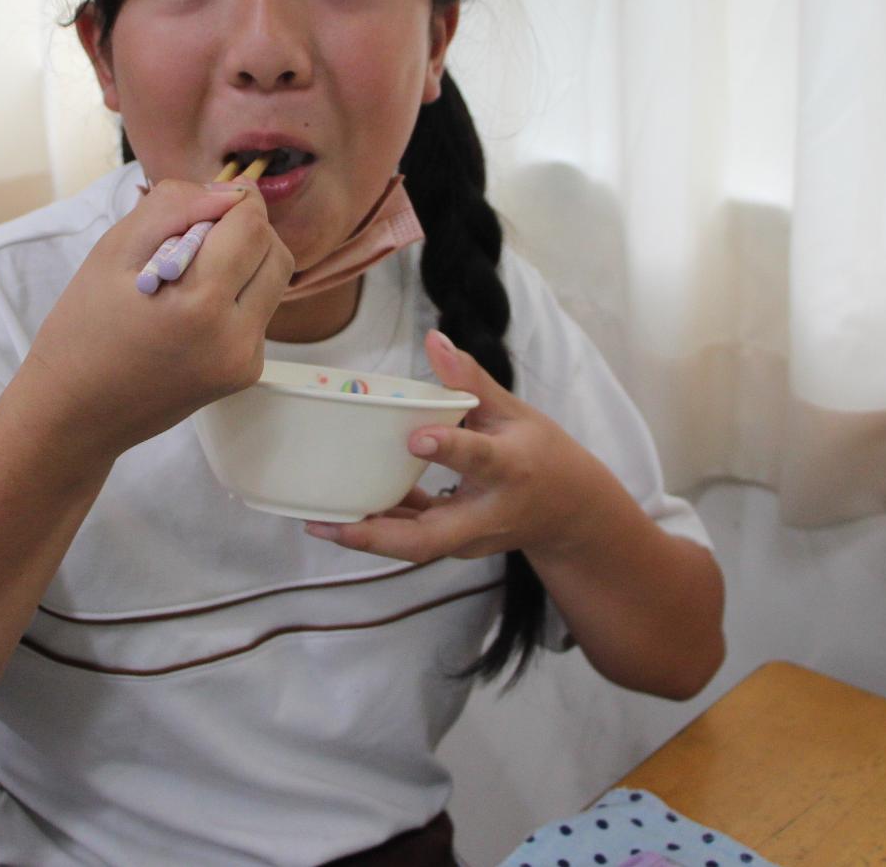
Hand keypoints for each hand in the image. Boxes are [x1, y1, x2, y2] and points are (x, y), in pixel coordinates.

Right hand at [18, 180, 293, 464]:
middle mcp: (235, 337)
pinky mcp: (245, 374)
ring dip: (243, 261)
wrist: (76, 412)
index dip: (228, 202)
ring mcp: (245, 360)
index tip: (195, 208)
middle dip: (242, 230)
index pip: (252, 223)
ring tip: (189, 274)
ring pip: (273, 280)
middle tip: (191, 238)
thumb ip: (175, 207)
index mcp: (200, 302)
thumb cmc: (83, 329)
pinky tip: (190, 310)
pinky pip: (259, 313)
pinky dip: (235, 296)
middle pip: (274, 250)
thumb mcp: (113, 251)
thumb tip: (230, 191)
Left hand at [305, 329, 613, 561]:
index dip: (449, 450)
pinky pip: (413, 538)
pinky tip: (340, 512)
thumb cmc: (541, 453)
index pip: (479, 460)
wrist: (570, 512)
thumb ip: (470, 380)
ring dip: (366, 536)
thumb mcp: (514, 410)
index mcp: (509, 468)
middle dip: (377, 535)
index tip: (416, 438)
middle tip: (330, 522)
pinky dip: (380, 527)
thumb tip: (434, 338)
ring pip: (414, 546)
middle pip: (430, 538)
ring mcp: (469, 537)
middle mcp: (487, 513)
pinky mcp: (455, 545)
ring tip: (316, 520)